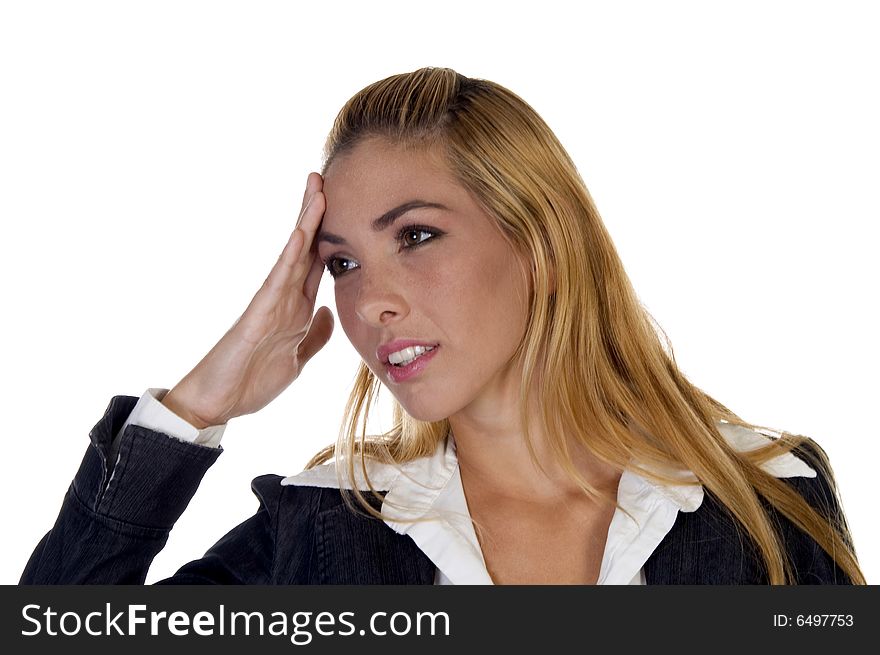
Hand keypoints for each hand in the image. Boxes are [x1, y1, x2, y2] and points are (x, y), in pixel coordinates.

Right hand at [162, 172, 332, 427]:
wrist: (218, 403)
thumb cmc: (251, 380)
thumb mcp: (298, 359)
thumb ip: (314, 335)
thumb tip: (328, 312)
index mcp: (297, 308)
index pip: (318, 263)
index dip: (333, 236)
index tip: (349, 208)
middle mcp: (284, 297)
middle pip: (306, 248)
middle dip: (317, 214)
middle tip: (327, 178)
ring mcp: (270, 302)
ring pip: (292, 254)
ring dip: (305, 223)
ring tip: (317, 190)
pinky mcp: (257, 315)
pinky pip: (276, 280)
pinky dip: (289, 257)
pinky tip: (301, 235)